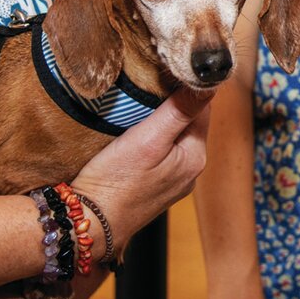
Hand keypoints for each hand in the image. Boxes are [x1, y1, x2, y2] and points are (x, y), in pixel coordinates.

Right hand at [71, 86, 214, 250]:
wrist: (90, 223)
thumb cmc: (116, 181)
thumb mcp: (149, 139)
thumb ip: (180, 112)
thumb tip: (209, 85)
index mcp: (196, 158)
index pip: (202, 110)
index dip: (185, 89)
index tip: (164, 75)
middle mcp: (190, 172)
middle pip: (189, 124)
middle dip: (173, 105)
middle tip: (148, 87)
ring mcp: (173, 182)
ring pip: (174, 138)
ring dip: (161, 121)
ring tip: (139, 108)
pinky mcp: (155, 187)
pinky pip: (161, 154)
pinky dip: (152, 139)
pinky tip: (134, 135)